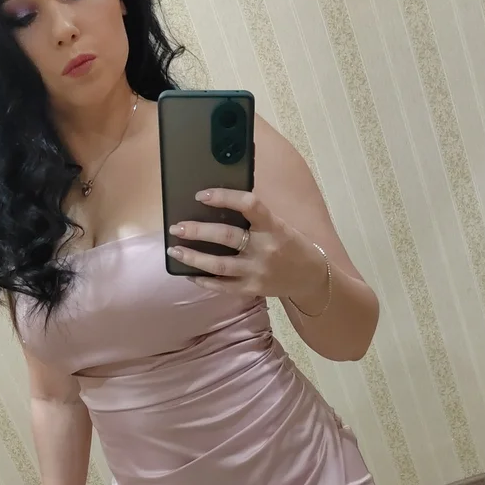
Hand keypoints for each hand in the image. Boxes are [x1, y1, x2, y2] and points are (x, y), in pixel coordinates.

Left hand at [166, 189, 327, 304]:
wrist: (311, 277)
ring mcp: (258, 271)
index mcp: (274, 226)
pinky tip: (188, 273)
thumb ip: (254, 217)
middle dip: (198, 231)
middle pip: (227, 237)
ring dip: (193, 258)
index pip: (249, 204)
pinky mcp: (252, 289)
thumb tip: (217, 204)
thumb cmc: (290, 245)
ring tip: (174, 250)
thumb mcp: (279, 225)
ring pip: (219, 265)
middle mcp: (265, 248)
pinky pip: (223, 286)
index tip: (201, 195)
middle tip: (176, 227)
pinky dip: (203, 280)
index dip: (224, 197)